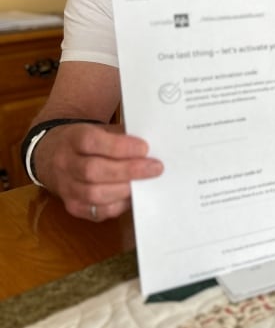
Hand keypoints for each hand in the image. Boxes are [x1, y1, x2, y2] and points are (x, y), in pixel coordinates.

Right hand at [34, 122, 162, 221]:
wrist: (52, 155)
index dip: (120, 146)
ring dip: (125, 190)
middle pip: (93, 170)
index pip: (92, 142)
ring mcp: (66, 188)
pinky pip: (96, 212)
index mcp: (73, 138)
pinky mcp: (72, 206)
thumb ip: (122, 136)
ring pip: (94, 194)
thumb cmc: (87, 142)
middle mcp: (65, 163)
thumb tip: (153, 146)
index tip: (145, 148)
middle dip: (128, 170)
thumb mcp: (100, 129)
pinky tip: (133, 196)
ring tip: (147, 183)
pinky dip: (118, 205)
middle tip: (155, 168)